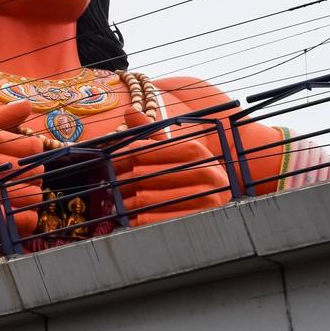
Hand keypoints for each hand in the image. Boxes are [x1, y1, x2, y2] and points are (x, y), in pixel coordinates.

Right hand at [0, 101, 44, 240]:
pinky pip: (22, 219)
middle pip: (36, 170)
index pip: (32, 144)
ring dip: (28, 204)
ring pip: (33, 194)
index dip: (30, 158)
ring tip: (11, 205)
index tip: (18, 166)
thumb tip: (27, 104)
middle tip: (14, 188)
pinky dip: (22, 223)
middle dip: (31, 181)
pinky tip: (9, 220)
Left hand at [115, 110, 230, 225]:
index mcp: (196, 151)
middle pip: (147, 175)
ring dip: (129, 202)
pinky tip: (133, 219)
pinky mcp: (204, 220)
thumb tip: (129, 110)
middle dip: (124, 180)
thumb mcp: (174, 149)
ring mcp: (208, 198)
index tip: (110, 161)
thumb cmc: (189, 170)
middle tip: (109, 184)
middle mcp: (206, 173)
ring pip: (151, 198)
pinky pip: (162, 220)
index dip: (125, 156)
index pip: (149, 150)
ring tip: (117, 203)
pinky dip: (143, 220)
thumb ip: (151, 131)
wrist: (221, 198)